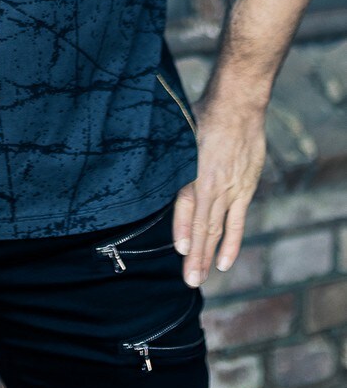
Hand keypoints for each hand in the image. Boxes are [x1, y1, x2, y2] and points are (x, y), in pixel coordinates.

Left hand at [172, 100, 265, 286]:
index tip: (179, 251)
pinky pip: (237, 222)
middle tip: (188, 282)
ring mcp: (231, 190)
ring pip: (217, 230)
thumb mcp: (177, 134)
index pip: (186, 208)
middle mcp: (212, 186)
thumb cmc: (201, 114)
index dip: (183, 231)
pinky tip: (223, 262)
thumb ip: (167, 156)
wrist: (237, 105)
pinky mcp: (245, 189)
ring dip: (208, 256)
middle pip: (202, 227)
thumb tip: (143, 165)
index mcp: (192, 172)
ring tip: (199, 279)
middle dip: (194, 256)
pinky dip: (231, 244)